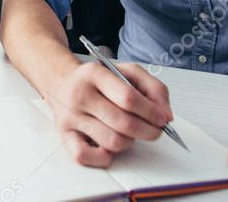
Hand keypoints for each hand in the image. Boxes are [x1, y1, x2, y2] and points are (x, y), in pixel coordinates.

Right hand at [46, 61, 172, 166]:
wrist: (62, 82)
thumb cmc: (97, 80)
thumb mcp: (126, 71)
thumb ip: (153, 87)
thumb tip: (166, 115)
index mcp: (94, 74)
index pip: (128, 98)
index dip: (151, 112)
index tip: (162, 119)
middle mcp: (80, 95)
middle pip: (123, 123)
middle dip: (148, 131)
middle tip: (154, 130)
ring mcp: (71, 116)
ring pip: (112, 142)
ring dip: (129, 141)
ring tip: (128, 132)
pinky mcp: (64, 135)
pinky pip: (86, 156)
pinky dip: (104, 156)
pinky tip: (109, 145)